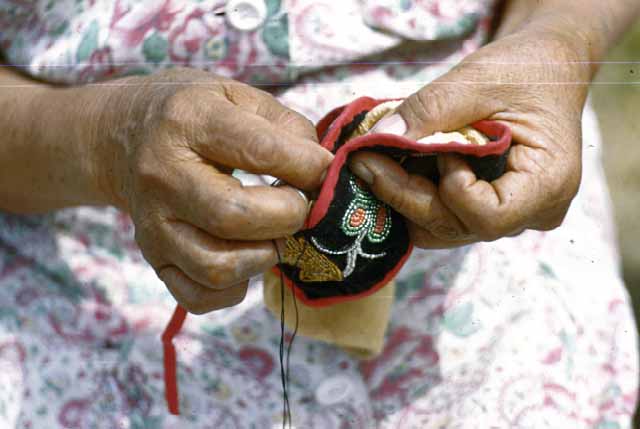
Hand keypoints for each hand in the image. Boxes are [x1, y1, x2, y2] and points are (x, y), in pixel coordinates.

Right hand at [95, 68, 331, 312]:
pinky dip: (236, 288)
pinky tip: (244, 256)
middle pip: (235, 217)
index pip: (259, 151)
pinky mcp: (153, 257)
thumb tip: (322, 173)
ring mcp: (153, 224)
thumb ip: (287, 127)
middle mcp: (163, 175)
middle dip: (288, 216)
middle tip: (296, 204)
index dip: (307, 167)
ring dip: (264, 256)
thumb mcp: (237, 96)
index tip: (322, 171)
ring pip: (218, 268)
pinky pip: (200, 296)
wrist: (120, 136)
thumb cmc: (191, 114)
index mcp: (188, 121)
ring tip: (270, 232)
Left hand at [348, 26, 588, 247]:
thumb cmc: (525, 70)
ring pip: (442, 229)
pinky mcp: (489, 211)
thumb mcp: (479, 78)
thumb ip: (430, 108)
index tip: (439, 148)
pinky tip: (394, 166)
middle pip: (455, 226)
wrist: (547, 73)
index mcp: (549, 183)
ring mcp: (511, 217)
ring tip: (376, 160)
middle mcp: (533, 213)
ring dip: (404, 197)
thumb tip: (377, 137)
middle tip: (364, 158)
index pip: (488, 216)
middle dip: (405, 194)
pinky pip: (444, 217)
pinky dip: (415, 195)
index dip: (451, 189)